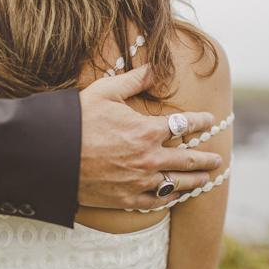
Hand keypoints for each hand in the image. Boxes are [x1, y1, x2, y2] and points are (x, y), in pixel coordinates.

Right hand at [78, 65, 221, 209]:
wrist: (50, 154)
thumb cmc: (76, 119)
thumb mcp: (105, 91)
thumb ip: (135, 79)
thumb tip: (156, 67)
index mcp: (147, 130)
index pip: (183, 125)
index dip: (200, 122)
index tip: (209, 121)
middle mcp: (149, 158)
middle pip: (188, 159)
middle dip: (205, 158)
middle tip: (218, 159)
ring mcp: (138, 181)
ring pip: (177, 183)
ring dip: (195, 181)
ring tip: (207, 179)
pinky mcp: (125, 198)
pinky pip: (156, 201)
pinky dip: (170, 198)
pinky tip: (177, 196)